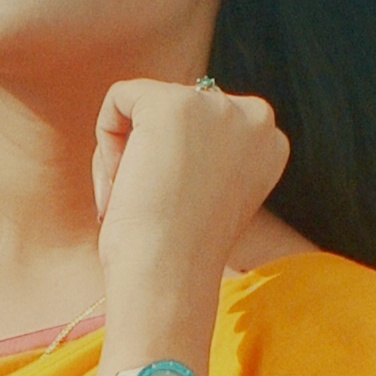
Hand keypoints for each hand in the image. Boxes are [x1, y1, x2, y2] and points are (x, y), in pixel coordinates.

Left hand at [92, 78, 289, 292]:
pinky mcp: (172, 103)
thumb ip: (205, 154)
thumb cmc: (180, 254)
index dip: (180, 167)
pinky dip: (105, 138)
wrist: (170, 277)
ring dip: (128, 152)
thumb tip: (172, 130)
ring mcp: (215, 105)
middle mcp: (254, 116)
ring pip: (146, 106)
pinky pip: (120, 97)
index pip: (205, 125)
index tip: (178, 208)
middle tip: (151, 206)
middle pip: (177, 112)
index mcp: (270, 142)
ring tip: (135, 197)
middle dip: (153, 155)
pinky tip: (121, 179)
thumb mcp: (210, 195)